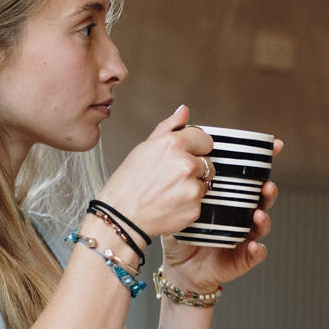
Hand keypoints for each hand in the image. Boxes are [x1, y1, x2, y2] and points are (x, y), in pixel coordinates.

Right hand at [94, 106, 214, 239]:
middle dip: (194, 167)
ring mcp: (192, 188)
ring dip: (193, 185)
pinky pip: (201, 202)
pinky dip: (189, 203)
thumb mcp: (144, 147)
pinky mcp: (195, 209)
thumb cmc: (128, 184)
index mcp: (174, 145)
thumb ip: (169, 127)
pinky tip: (172, 201)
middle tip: (172, 175)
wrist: (121, 216)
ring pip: (205, 183)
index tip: (188, 153)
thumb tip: (183, 112)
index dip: (195, 147)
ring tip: (170, 189)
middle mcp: (186, 165)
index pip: (205, 139)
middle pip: (208, 162)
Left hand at [162, 135, 283, 292]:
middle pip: (262, 199)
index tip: (276, 146)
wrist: (175, 265)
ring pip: (262, 224)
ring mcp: (244, 235)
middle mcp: (241, 214)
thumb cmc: (178, 228)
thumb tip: (184, 112)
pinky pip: (254, 254)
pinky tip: (254, 246)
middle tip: (266, 185)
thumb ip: (178, 150)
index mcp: (230, 197)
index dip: (266, 162)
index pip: (250, 176)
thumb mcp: (172, 187)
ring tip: (257, 214)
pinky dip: (257, 250)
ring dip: (264, 218)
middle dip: (269, 191)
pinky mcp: (241, 258)